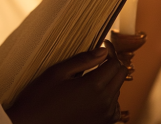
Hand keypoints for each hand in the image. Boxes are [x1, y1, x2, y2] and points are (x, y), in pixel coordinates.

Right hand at [7, 41, 127, 123]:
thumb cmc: (40, 98)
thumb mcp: (58, 72)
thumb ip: (83, 60)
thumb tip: (103, 51)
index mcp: (94, 87)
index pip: (115, 64)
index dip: (111, 51)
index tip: (104, 44)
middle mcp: (104, 103)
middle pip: (120, 76)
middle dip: (113, 63)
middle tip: (100, 57)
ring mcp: (104, 118)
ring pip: (117, 92)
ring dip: (110, 81)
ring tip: (93, 75)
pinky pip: (114, 109)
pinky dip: (109, 98)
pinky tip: (94, 94)